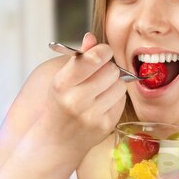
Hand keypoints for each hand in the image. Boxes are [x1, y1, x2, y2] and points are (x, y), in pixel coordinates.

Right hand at [39, 32, 126, 157]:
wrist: (56, 141)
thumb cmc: (59, 105)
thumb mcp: (62, 80)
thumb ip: (79, 58)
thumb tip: (92, 37)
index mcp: (62, 84)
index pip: (93, 58)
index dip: (103, 51)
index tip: (103, 52)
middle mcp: (76, 100)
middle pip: (112, 70)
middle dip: (109, 68)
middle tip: (99, 74)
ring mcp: (92, 115)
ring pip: (120, 85)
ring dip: (114, 83)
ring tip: (100, 90)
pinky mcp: (106, 125)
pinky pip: (122, 100)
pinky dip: (115, 98)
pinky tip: (102, 103)